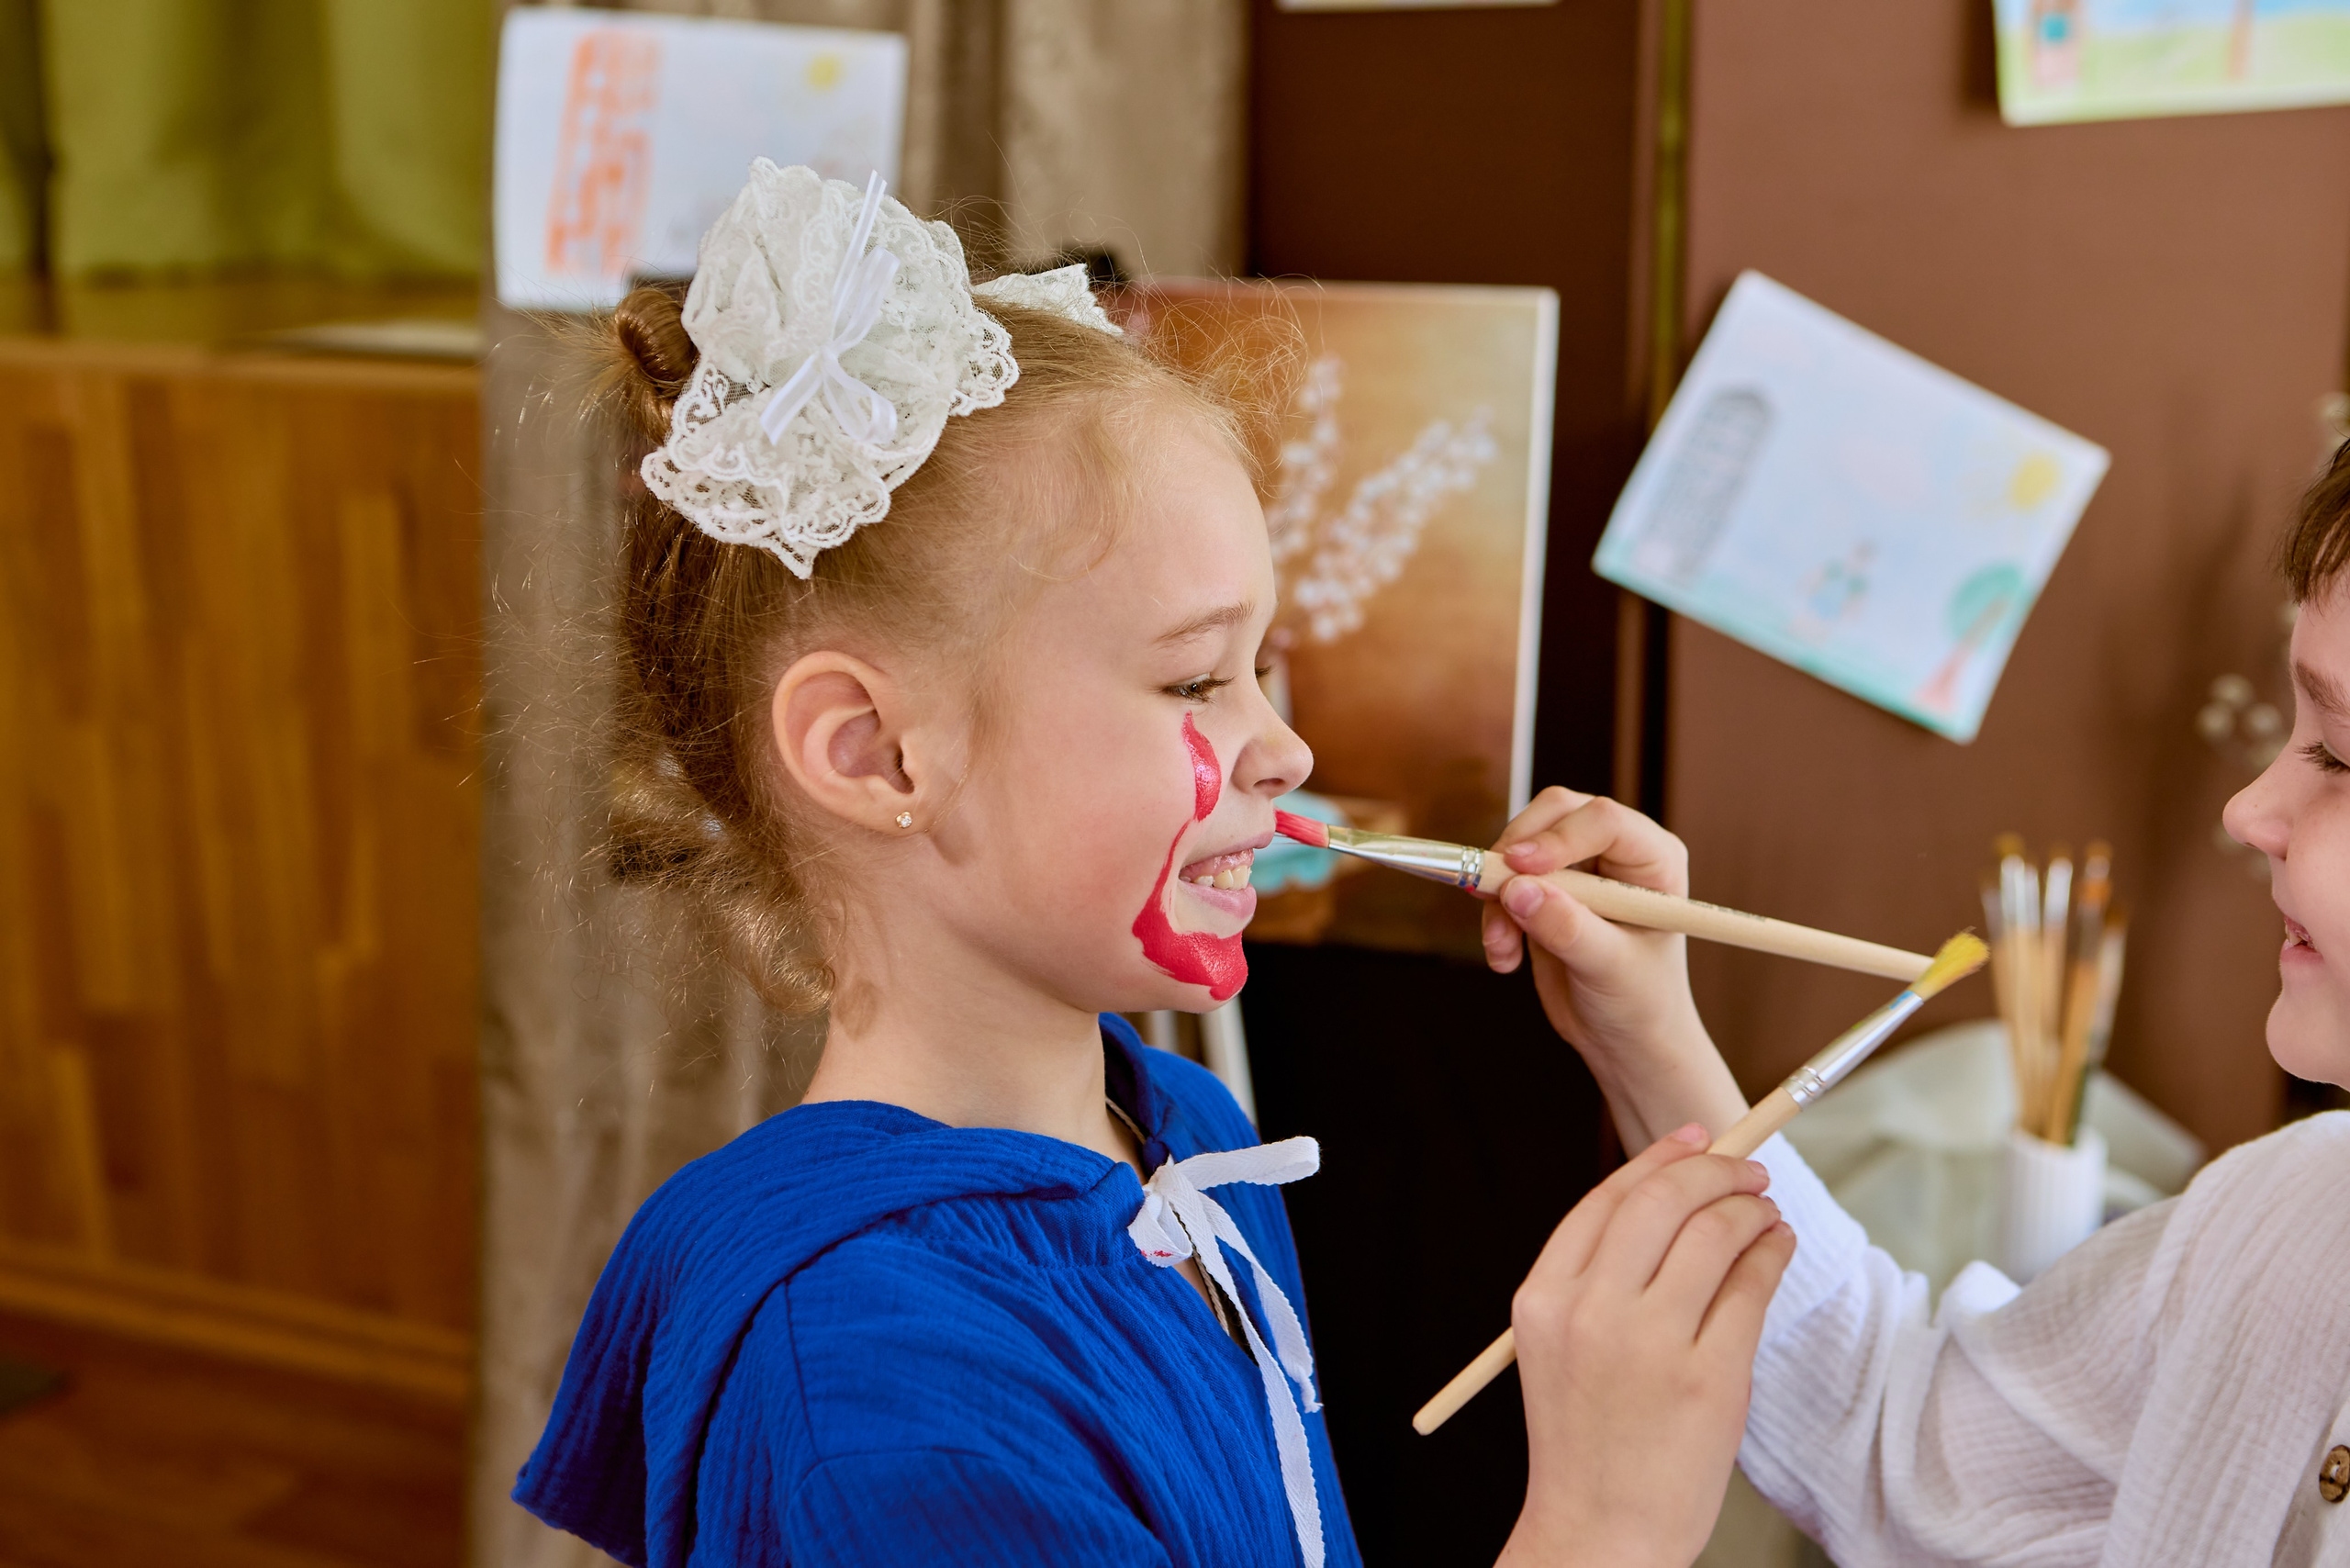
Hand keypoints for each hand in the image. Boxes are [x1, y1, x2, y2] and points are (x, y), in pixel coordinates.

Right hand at [1480, 789, 1743, 1143]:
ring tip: (1503, 947)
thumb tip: (1518, 890)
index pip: (1603, 820)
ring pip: (1520, 844)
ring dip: (1498, 893)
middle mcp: (1617, 851)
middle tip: (1492, 896)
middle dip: (1517, 856)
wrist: (1625, 1038)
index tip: (1517, 866)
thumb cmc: (1640, 1003)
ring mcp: (1579, 866)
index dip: (1557, 837)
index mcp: (1654, 859)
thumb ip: (1568, 928)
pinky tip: (1505, 957)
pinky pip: (1503, 879)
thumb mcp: (1610, 970)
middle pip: (1555, 815)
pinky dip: (1493, 914)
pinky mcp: (1545, 888)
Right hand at [1497, 1125, 1796, 1567]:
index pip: (1606, 1199)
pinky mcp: (1708, 1379)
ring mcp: (1649, 1345)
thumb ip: (1597, 1277)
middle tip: (1748, 1171)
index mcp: (1544, 1298)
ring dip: (1750, 1210)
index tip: (1694, 1140)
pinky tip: (1777, 1249)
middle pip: (1661, 1202)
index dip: (1658, 1160)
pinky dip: (1771, 1254)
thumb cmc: (1587, 1437)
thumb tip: (1668, 1195)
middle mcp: (1589, 1312)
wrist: (1597, 1533)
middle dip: (1714, 1171)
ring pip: (1712, 1236)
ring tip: (1766, 1213)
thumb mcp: (1560, 1344)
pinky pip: (1750, 1288)